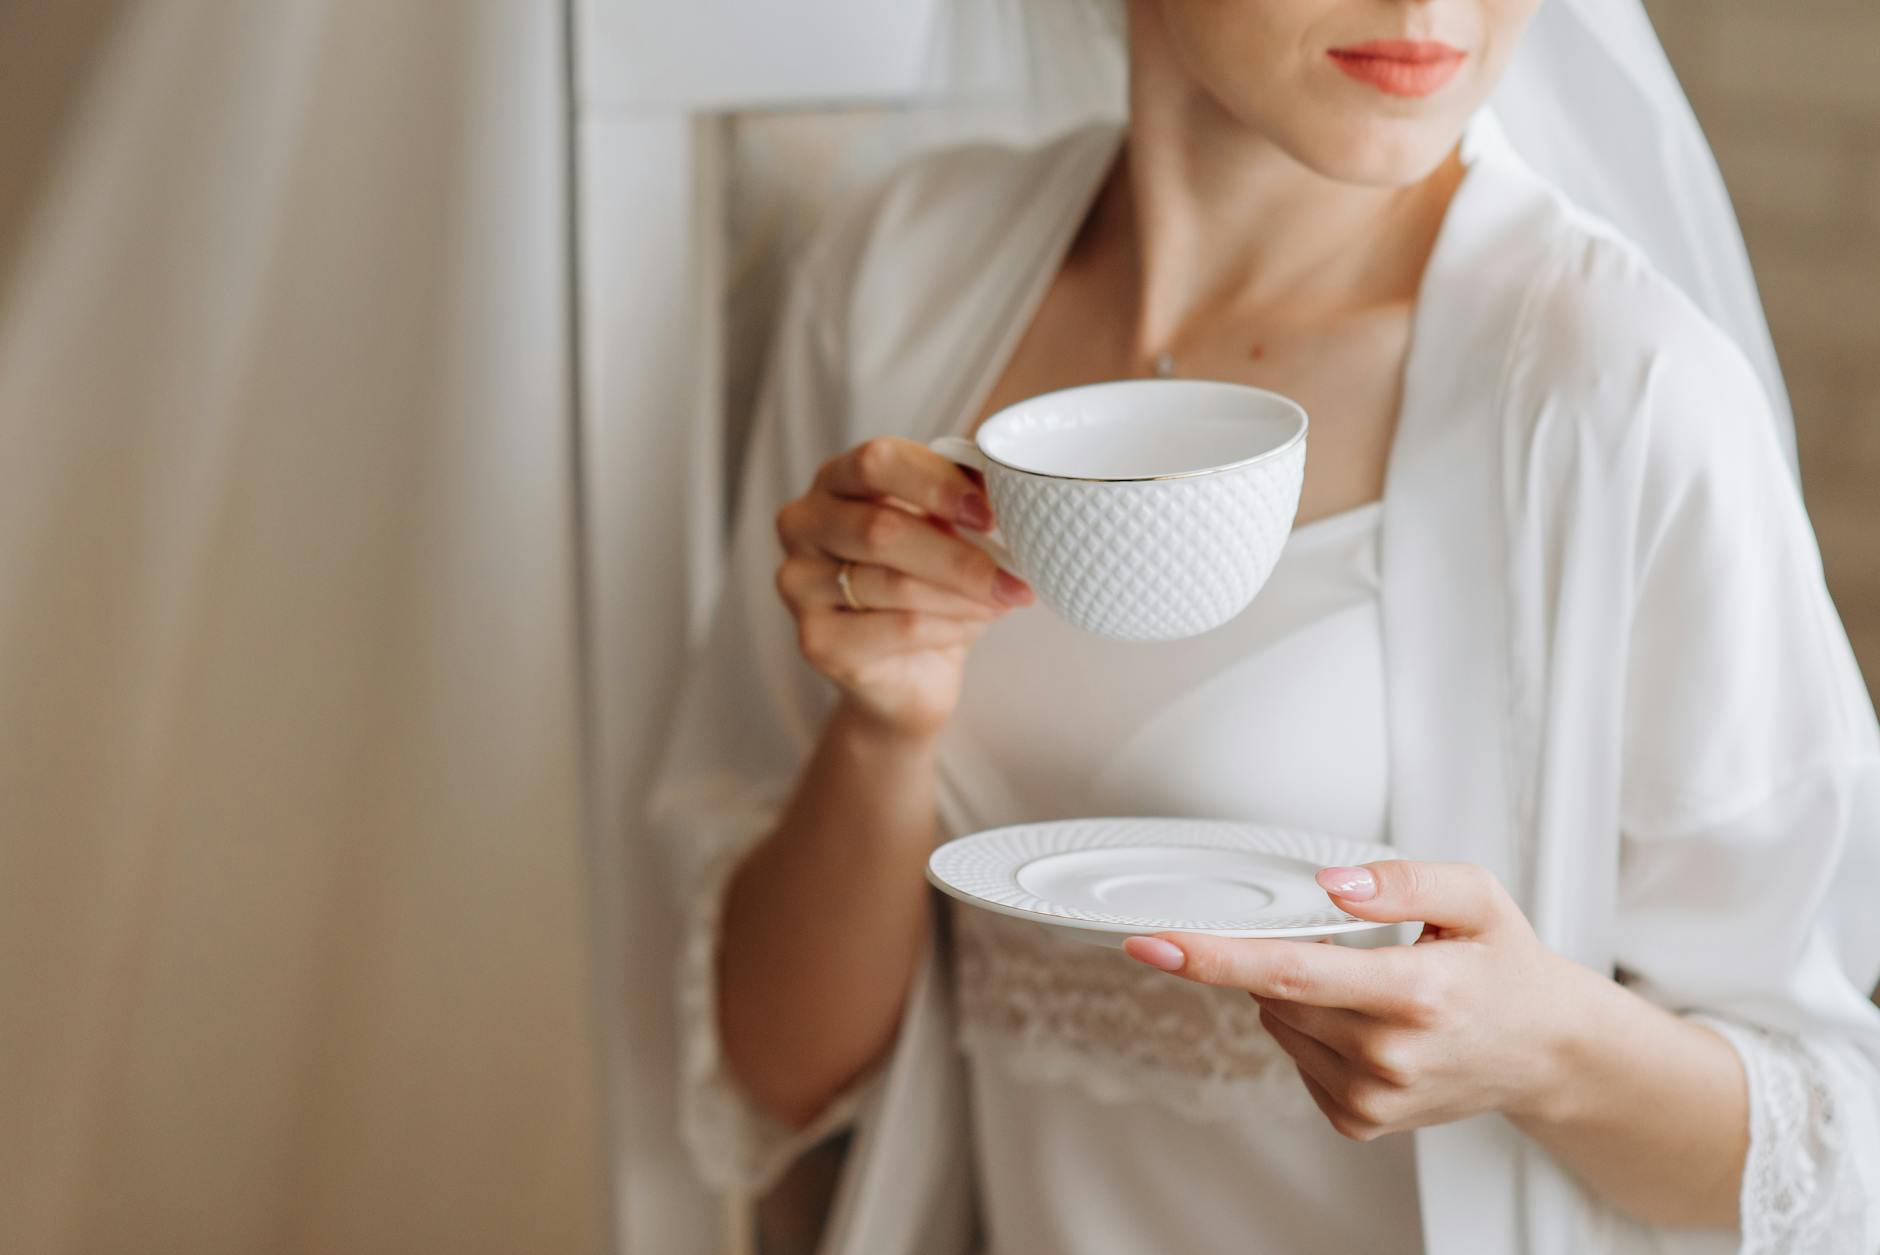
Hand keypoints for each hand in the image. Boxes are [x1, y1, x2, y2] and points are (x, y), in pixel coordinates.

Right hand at [774, 437, 1032, 740]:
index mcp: (835, 480)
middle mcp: (803, 525)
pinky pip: (897, 628)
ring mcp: (799, 584)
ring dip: (963, 594)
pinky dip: (948, 627)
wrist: (908, 671)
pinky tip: (972, 626)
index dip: (936, 483)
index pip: (876, 462)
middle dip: (959, 555)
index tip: (989, 513)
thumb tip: (1004, 482)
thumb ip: (961, 498)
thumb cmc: (927, 585)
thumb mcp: (946, 530)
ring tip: (1004, 600)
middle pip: (881, 529)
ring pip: (893, 584)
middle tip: (1015, 575)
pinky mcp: (816, 640)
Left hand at [1122, 860, 1595, 1139]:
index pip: (1291, 971)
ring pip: (1279, 1023)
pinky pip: (1297, 1060)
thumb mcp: (1475, 897)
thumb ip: (1403, 881)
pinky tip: (1365, 1022)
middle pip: (1274, 993)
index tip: (1155, 942)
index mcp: (1418, 993)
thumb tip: (1332, 885)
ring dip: (1297, 994)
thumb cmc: (1506, 967)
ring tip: (1370, 984)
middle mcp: (1391, 1054)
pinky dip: (1312, 1031)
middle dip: (1279, 955)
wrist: (1545, 1049)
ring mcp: (1374, 1097)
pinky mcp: (1362, 1120)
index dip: (1214, 955)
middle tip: (1340, 940)